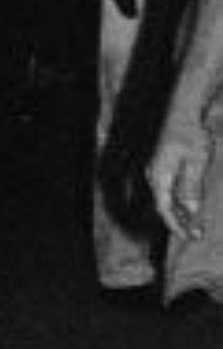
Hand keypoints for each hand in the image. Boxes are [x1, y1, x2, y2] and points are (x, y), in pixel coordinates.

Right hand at [148, 121, 213, 240]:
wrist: (182, 112)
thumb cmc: (190, 135)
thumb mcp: (196, 162)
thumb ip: (191, 187)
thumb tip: (191, 209)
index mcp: (159, 177)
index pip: (165, 208)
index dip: (176, 224)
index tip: (188, 236)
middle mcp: (153, 176)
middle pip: (164, 205)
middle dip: (179, 221)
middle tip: (196, 233)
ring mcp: (155, 170)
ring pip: (166, 197)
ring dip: (180, 211)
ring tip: (195, 222)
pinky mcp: (161, 165)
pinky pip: (168, 188)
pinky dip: (178, 199)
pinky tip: (189, 204)